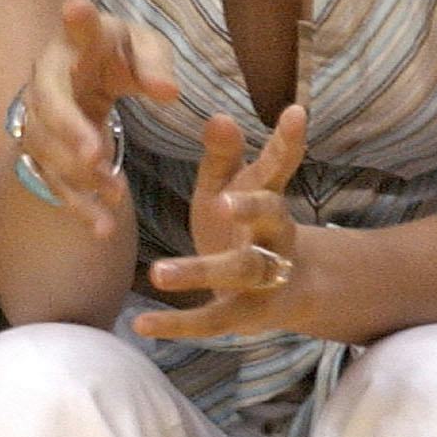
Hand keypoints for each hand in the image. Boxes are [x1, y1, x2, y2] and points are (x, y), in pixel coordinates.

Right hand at [14, 0, 178, 238]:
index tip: (76, 7)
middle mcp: (46, 79)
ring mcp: (37, 118)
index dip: (75, 21)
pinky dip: (77, 205)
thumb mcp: (145, 48)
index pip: (74, 30)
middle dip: (68, 131)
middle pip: (48, 104)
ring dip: (76, 175)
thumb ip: (156, 65)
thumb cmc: (118, 54)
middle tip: (93, 154)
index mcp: (74, 42)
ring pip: (46, 150)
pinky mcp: (42, 152)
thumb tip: (169, 93)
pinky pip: (53, 181)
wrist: (82, 75)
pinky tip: (102, 227)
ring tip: (114, 194)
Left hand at [134, 105, 309, 338]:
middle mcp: (276, 238)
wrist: (283, 290)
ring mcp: (265, 279)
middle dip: (251, 209)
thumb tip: (219, 115)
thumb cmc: (245, 227)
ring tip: (158, 272)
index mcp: (269, 200)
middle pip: (271, 220)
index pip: (280, 167)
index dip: (289, 142)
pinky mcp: (244, 314)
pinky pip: (211, 320)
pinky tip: (141, 324)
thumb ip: (223, 157)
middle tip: (224, 201)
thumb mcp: (231, 188)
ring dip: (200, 272)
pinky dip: (177, 324)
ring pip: (240, 272)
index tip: (295, 112)